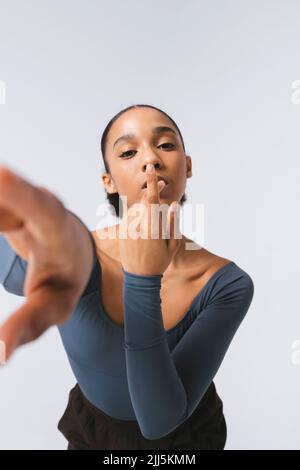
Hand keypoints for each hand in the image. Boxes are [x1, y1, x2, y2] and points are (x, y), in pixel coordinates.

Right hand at [0, 165, 93, 362]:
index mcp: (60, 234)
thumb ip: (28, 327)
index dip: (21, 194)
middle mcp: (44, 206)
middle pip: (13, 188)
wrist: (71, 250)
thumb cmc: (64, 279)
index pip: (44, 212)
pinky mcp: (10, 192)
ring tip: (0, 218)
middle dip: (0, 187)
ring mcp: (25, 195)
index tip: (3, 177)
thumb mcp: (53, 307)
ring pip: (2, 186)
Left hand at [118, 163, 181, 275]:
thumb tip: (174, 204)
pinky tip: (144, 228)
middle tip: (162, 186)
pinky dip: (138, 215)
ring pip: (136, 207)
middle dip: (152, 191)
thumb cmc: (160, 261)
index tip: (151, 169)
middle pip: (144, 200)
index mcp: (152, 227)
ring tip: (153, 223)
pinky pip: (130, 216)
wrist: (139, 277)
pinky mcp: (121, 230)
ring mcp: (127, 227)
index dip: (152, 182)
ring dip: (145, 207)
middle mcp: (137, 225)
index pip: (151, 198)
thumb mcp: (173, 245)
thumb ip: (174, 223)